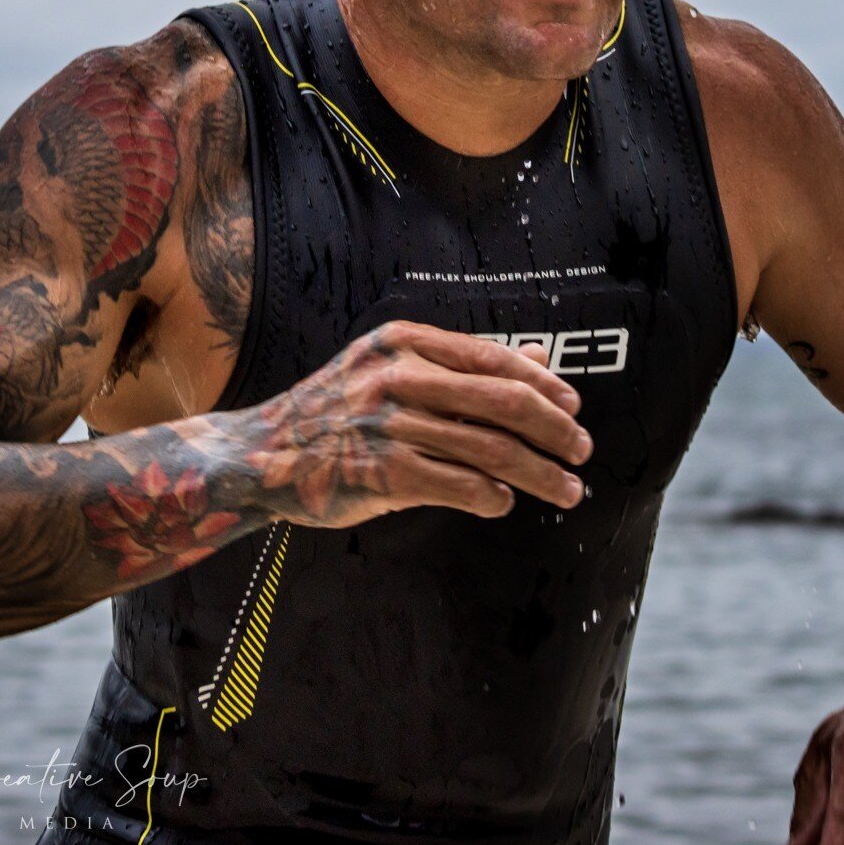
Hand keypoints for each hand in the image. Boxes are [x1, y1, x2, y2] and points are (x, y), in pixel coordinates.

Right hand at [240, 320, 592, 526]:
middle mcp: (398, 377)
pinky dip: (491, 496)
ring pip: (488, 450)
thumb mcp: (393, 367)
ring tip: (566, 489)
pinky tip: (505, 503)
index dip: (543, 385)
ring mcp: (388, 426)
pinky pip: (457, 486)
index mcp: (404, 342)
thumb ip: (463, 365)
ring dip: (538, 474)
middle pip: (502, 402)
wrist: (262, 452)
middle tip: (581, 451)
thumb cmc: (337, 409)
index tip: (573, 406)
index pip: (493, 359)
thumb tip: (540, 358)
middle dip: (554, 430)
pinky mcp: (380, 474)